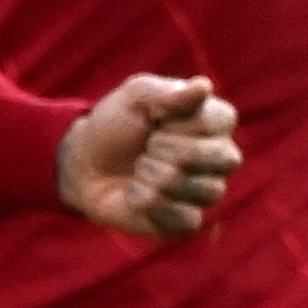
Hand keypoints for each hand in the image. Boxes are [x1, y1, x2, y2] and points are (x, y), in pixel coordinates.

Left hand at [61, 74, 238, 237]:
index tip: (155, 120)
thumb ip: (168, 92)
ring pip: (205, 190)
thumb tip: (203, 86)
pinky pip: (188, 219)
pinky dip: (154, 206)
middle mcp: (219, 157)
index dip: (180, 123)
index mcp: (214, 121)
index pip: (221, 121)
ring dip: (158, 177)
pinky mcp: (187, 221)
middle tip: (147, 146)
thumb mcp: (135, 96)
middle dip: (172, 151)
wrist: (85, 164)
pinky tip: (137, 195)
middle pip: (223, 158)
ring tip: (139, 170)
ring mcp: (206, 191)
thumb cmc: (115, 124)